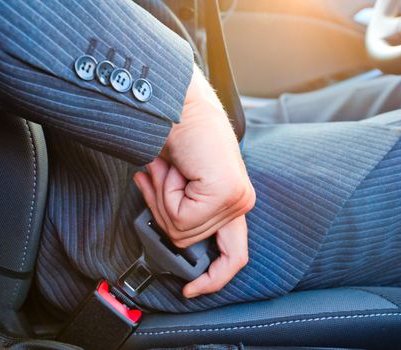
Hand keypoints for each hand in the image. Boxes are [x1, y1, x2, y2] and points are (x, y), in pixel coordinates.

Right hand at [133, 65, 255, 296]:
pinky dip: (164, 191)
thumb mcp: (180, 184)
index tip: (191, 290)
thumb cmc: (178, 137)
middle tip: (159, 178)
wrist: (176, 101)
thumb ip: (182, 213)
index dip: (214, 278)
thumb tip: (167, 235)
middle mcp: (240, 202)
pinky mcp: (223, 192)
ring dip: (162, 197)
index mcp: (233, 201)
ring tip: (169, 168)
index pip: (235, 255)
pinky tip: (173, 167)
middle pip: (188, 241)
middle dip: (162, 211)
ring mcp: (235, 198)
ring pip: (179, 229)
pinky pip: (179, 216)